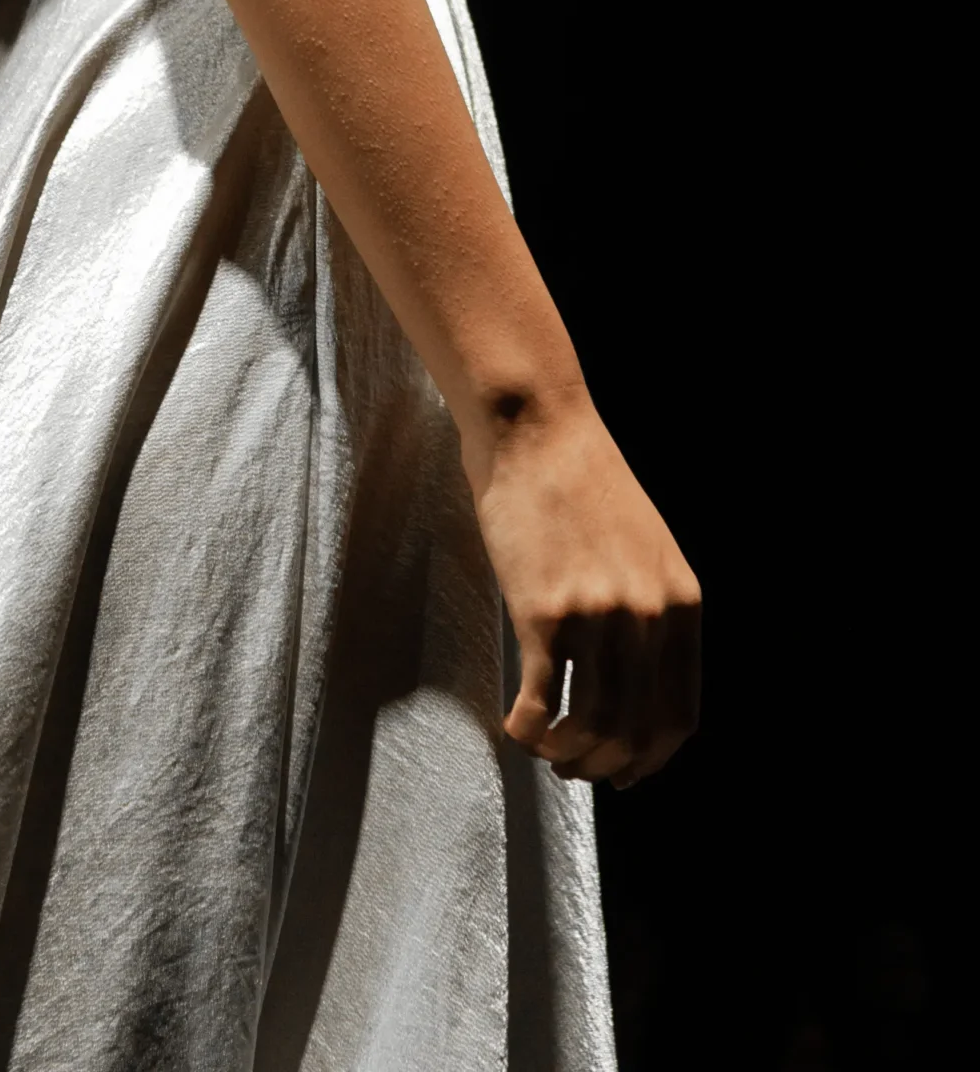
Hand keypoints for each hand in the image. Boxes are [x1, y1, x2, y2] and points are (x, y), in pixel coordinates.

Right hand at [471, 399, 701, 788]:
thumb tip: (632, 677)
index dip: (651, 758)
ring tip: (545, 750)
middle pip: (635, 732)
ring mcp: (598, 617)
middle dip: (604, 765)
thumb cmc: (580, 480)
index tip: (624, 771)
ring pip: (592, 728)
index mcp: (682, 603)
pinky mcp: (545, 612)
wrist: (538, 426)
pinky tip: (515, 727)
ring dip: (566, 755)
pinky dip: (528, 731)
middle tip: (574, 768)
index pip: (679, 715)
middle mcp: (648, 617)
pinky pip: (543, 702)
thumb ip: (649, 606)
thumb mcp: (645, 545)